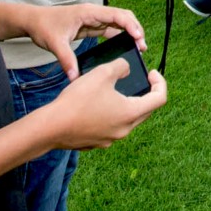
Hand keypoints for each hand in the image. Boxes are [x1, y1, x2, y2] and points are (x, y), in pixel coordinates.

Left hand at [18, 4, 147, 77]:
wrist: (33, 21)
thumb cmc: (44, 27)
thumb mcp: (55, 43)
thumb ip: (66, 60)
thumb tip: (75, 79)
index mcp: (89, 12)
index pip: (116, 15)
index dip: (130, 25)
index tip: (139, 38)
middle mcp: (95, 13)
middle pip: (122, 17)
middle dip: (135, 29)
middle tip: (142, 46)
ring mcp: (94, 19)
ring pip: (118, 23)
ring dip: (130, 33)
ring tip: (139, 48)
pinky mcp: (91, 26)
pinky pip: (110, 30)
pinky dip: (120, 36)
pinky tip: (126, 47)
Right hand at [48, 61, 166, 149]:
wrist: (51, 127)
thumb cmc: (77, 100)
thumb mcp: (102, 73)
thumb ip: (121, 67)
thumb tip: (127, 69)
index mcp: (131, 113)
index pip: (159, 98)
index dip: (160, 82)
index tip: (151, 72)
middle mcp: (124, 130)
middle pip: (145, 110)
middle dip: (144, 93)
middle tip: (136, 79)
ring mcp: (110, 139)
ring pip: (127, 119)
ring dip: (125, 103)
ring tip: (112, 89)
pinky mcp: (97, 143)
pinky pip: (111, 126)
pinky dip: (110, 114)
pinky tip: (96, 104)